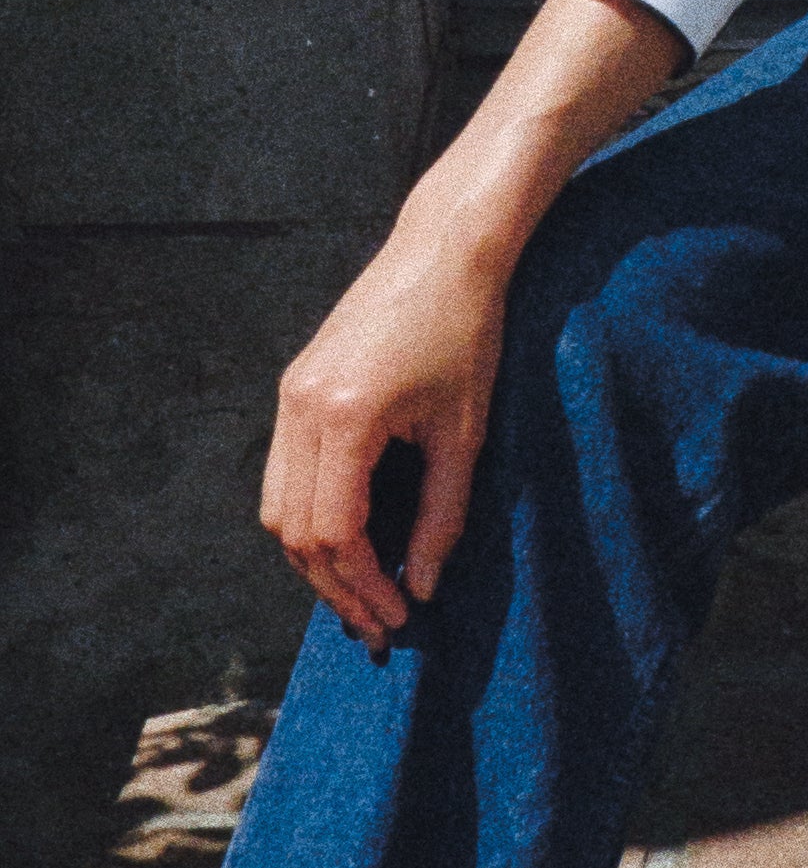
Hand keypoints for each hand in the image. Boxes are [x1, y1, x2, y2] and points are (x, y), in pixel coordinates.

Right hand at [261, 216, 509, 655]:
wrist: (448, 247)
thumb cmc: (469, 331)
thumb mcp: (464, 432)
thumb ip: (442, 517)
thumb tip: (420, 588)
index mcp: (345, 417)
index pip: (334, 534)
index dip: (364, 585)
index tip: (399, 615)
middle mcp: (302, 407)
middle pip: (293, 530)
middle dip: (333, 584)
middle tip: (377, 620)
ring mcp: (291, 393)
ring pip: (278, 506)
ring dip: (314, 556)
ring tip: (361, 588)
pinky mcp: (295, 384)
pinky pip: (285, 470)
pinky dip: (309, 513)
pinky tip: (347, 535)